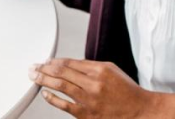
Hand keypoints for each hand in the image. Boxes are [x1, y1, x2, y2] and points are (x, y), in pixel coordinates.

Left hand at [29, 59, 174, 118]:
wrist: (141, 112)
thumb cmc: (127, 91)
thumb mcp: (111, 70)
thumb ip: (90, 66)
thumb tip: (68, 64)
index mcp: (99, 69)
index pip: (69, 62)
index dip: (54, 61)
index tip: (46, 61)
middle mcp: (93, 83)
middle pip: (62, 71)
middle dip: (44, 68)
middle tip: (33, 67)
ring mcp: (90, 100)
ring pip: (61, 85)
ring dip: (44, 79)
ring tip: (34, 76)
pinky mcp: (87, 115)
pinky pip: (65, 105)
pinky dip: (52, 98)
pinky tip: (45, 93)